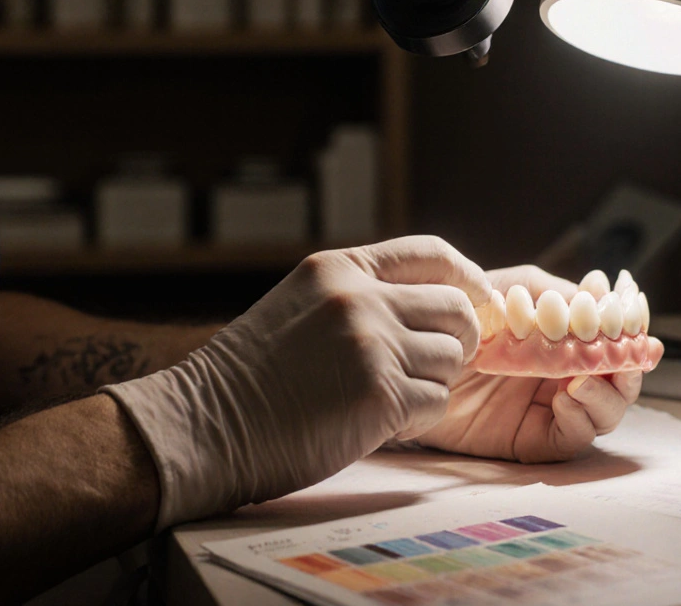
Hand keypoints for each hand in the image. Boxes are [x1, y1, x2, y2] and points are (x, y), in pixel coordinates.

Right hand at [102, 236, 489, 528]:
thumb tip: (432, 306)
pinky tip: (379, 421)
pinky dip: (418, 418)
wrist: (203, 427)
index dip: (467, 278)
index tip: (477, 302)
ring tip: (390, 396)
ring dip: (433, 383)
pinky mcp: (379, 394)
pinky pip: (436, 402)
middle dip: (458, 340)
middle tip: (432, 366)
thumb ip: (360, 296)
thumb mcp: (301, 305)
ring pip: (452, 359)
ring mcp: (371, 344)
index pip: (433, 254)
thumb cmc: (250, 378)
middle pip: (457, 308)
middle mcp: (359, 298)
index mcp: (340, 268)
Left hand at [414, 265, 643, 463]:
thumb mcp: (509, 290)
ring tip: (586, 375)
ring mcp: (549, 407)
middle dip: (631, 367)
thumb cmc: (458, 318)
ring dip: (610, 394)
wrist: (412, 354)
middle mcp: (563, 373)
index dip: (633, 330)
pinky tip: (569, 395)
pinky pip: (573, 437)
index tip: (637, 316)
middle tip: (627, 353)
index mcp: (563, 339)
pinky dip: (582, 417)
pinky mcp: (532, 439)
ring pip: (605, 412)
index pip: (614, 340)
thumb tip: (599, 293)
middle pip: (620, 381)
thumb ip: (553, 292)